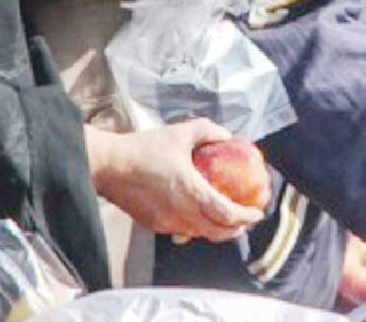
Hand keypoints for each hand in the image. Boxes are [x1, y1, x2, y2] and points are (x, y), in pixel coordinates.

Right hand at [85, 120, 264, 242]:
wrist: (108, 166)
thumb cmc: (143, 149)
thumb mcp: (180, 132)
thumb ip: (207, 131)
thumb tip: (226, 135)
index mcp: (192, 191)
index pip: (227, 214)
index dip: (246, 217)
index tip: (256, 213)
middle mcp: (182, 212)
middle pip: (218, 232)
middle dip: (236, 229)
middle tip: (244, 220)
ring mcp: (167, 222)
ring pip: (199, 235)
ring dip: (216, 230)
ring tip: (224, 220)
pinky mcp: (153, 225)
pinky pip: (181, 231)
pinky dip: (194, 228)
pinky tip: (195, 216)